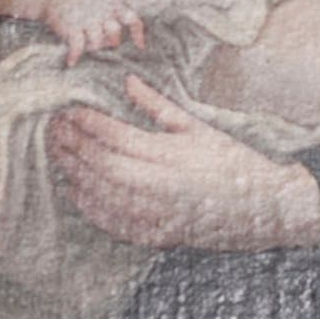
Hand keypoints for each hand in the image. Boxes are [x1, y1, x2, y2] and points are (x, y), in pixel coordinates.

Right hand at [43, 0, 146, 66]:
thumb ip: (109, 1)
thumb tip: (115, 16)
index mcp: (112, 1)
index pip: (132, 19)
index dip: (137, 34)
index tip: (140, 46)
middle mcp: (103, 12)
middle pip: (114, 35)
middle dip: (110, 41)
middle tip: (102, 42)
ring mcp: (88, 20)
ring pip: (97, 44)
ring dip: (92, 47)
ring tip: (84, 46)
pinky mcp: (72, 26)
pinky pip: (77, 47)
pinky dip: (74, 56)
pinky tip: (71, 62)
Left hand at [52, 74, 319, 249]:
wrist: (266, 210)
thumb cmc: (233, 162)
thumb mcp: (198, 127)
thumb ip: (157, 106)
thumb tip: (125, 81)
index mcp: (169, 155)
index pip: (114, 136)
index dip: (86, 121)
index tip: (68, 108)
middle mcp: (159, 188)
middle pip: (100, 164)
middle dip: (73, 144)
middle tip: (53, 127)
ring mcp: (156, 216)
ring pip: (100, 195)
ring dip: (74, 173)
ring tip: (58, 152)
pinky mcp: (156, 237)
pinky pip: (112, 223)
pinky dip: (89, 206)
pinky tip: (75, 190)